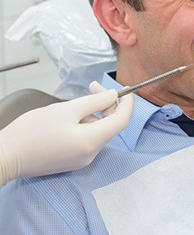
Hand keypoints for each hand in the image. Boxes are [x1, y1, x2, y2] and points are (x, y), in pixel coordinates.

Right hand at [0, 81, 133, 185]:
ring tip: (77, 102)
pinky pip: (87, 139)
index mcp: (92, 142)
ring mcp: (81, 160)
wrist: (6, 156)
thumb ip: (94, 102)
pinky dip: (86, 124)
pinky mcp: (71, 161)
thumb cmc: (33, 131)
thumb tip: (114, 96)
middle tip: (93, 87)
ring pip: (98, 131)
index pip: (122, 121)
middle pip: (110, 125)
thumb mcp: (66, 110)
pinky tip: (71, 116)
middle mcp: (91, 154)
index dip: (127, 103)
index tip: (126, 89)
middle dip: (106, 104)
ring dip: (95, 113)